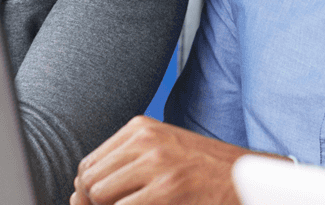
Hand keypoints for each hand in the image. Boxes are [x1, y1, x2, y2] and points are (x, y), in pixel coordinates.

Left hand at [71, 116, 269, 204]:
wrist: (248, 179)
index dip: (87, 193)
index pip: (89, 164)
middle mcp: (146, 140)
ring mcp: (157, 164)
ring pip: (99, 196)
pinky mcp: (167, 190)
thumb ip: (125, 166)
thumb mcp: (163, 154)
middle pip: (89, 181)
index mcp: (141, 128)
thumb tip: (76, 193)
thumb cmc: (204, 173)